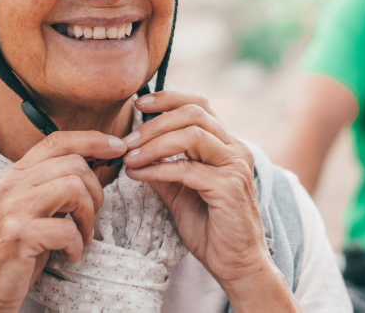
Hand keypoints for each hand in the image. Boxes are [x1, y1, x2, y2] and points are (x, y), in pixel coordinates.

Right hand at [0, 131, 126, 311]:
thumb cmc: (17, 249)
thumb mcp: (33, 207)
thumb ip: (54, 182)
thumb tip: (96, 160)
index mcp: (14, 173)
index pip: (58, 140)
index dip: (93, 139)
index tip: (117, 147)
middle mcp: (10, 184)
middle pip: (74, 164)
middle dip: (95, 190)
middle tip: (90, 217)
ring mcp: (12, 208)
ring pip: (74, 188)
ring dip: (89, 216)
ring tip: (82, 235)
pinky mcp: (18, 234)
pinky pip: (67, 228)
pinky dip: (78, 244)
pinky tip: (70, 253)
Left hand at [124, 91, 300, 311]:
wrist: (237, 265)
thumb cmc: (211, 230)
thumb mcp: (180, 193)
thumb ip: (163, 169)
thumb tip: (134, 151)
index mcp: (226, 145)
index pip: (199, 105)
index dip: (169, 99)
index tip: (140, 105)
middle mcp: (235, 149)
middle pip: (194, 114)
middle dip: (155, 122)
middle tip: (127, 139)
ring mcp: (235, 167)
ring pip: (192, 135)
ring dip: (155, 143)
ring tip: (130, 157)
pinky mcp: (229, 188)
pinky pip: (188, 169)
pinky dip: (158, 168)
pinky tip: (139, 175)